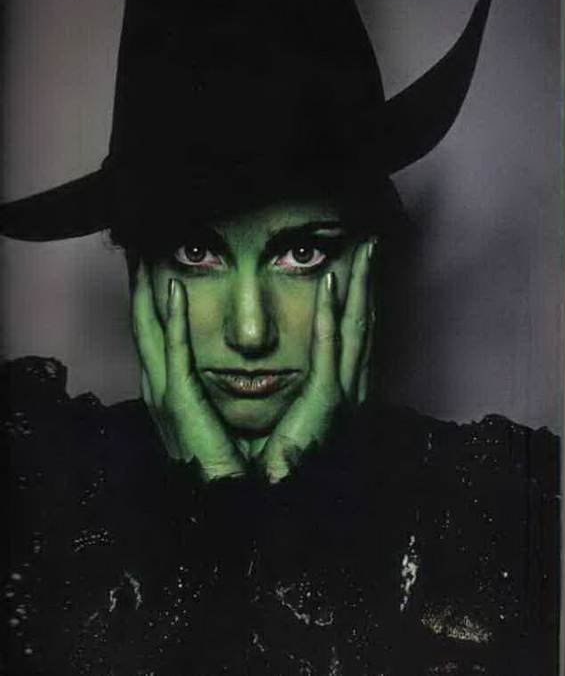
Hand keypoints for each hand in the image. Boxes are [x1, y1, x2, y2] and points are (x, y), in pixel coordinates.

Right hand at [131, 262, 245, 481]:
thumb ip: (224, 379)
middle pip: (142, 325)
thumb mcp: (226, 408)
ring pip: (147, 330)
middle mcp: (161, 387)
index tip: (151, 265)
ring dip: (143, 291)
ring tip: (140, 257)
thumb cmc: (241, 454)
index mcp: (173, 389)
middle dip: (136, 286)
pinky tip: (172, 288)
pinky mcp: (179, 402)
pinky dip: (173, 320)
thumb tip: (245, 349)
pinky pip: (174, 352)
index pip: (156, 332)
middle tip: (135, 249)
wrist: (241, 498)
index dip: (148, 298)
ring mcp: (165, 394)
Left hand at [257, 239, 375, 482]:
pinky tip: (332, 283)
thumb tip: (257, 353)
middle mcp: (346, 390)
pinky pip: (330, 350)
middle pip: (362, 323)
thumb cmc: (262, 463)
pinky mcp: (326, 402)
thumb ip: (278, 384)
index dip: (356, 299)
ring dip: (360, 286)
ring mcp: (340, 396)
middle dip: (367, 282)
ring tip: (366, 250)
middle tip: (371, 245)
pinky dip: (332, 315)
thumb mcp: (271, 411)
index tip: (354, 267)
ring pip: (356, 328)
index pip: (350, 336)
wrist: (261, 506)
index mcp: (335, 393)